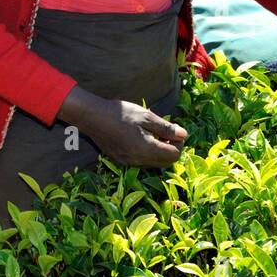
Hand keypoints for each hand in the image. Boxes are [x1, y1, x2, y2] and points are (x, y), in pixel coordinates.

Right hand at [59, 87, 186, 167]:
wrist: (93, 116)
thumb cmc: (120, 113)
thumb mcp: (146, 116)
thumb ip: (166, 128)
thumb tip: (184, 135)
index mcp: (146, 149)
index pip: (173, 156)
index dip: (178, 144)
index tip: (174, 131)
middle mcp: (138, 161)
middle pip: (165, 163)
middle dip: (170, 149)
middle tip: (165, 132)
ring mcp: (128, 163)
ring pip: (153, 163)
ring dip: (159, 151)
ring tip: (152, 133)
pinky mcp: (121, 161)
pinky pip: (141, 162)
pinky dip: (147, 153)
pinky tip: (140, 137)